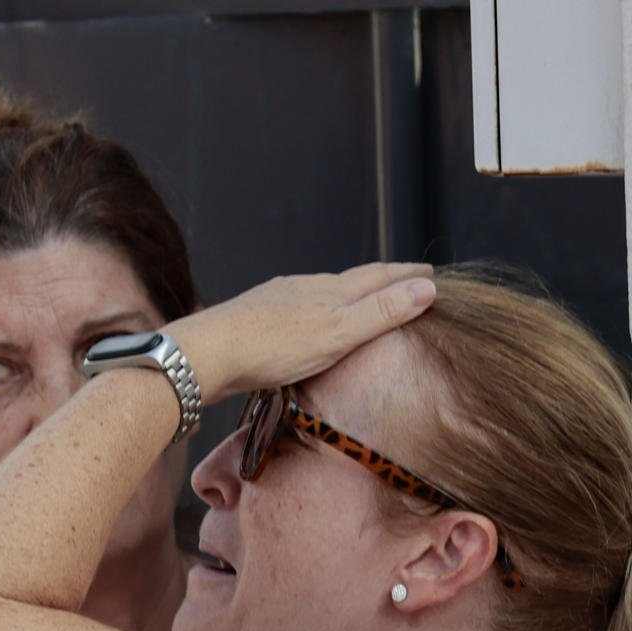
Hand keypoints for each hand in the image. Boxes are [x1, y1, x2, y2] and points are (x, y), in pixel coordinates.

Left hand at [164, 261, 435, 404]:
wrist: (205, 353)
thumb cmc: (272, 347)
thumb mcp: (337, 332)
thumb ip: (381, 312)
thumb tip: (428, 286)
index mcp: (330, 291)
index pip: (378, 277)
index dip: (407, 275)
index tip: (431, 271)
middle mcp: (304, 288)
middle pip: (350, 280)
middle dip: (380, 280)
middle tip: (404, 280)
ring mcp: (276, 300)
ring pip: (320, 292)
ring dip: (344, 295)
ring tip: (358, 300)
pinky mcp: (253, 318)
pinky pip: (295, 309)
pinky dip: (314, 310)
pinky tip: (303, 321)